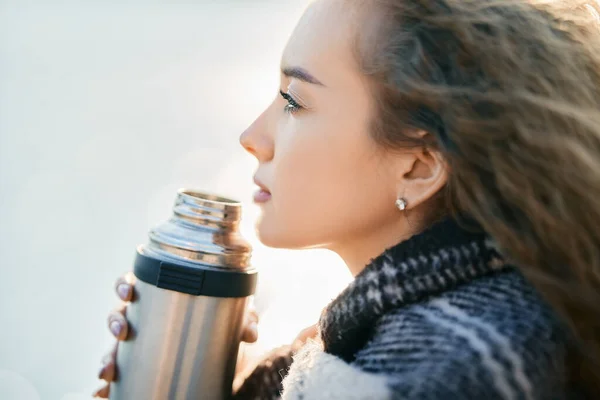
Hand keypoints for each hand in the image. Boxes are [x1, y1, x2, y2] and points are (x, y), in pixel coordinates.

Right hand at [93, 272, 259, 397]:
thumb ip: (244, 320)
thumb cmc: (223, 326)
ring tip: (108, 370)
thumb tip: (250, 332)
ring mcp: (140, 345)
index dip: (124, 284)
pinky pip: (118, 377)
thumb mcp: (234, 321)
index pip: (134, 283)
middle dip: (115, 321)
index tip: (127, 292)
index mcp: (161, 297)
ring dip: (106, 357)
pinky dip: (105, 386)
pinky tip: (102, 392)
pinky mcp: (140, 369)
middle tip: (123, 331)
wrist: (225, 356)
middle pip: (119, 314)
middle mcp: (146, 319)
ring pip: (113, 347)